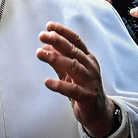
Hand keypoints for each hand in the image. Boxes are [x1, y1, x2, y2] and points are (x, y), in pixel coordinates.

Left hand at [36, 22, 114, 137]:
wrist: (97, 111)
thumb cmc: (82, 87)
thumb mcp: (69, 71)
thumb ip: (58, 58)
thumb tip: (44, 45)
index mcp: (87, 58)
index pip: (76, 41)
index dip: (63, 32)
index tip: (49, 26)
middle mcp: (90, 67)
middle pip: (73, 51)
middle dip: (57, 41)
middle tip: (42, 35)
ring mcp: (90, 81)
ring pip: (73, 66)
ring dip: (55, 58)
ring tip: (39, 53)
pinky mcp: (87, 96)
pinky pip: (72, 89)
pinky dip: (59, 85)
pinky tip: (47, 82)